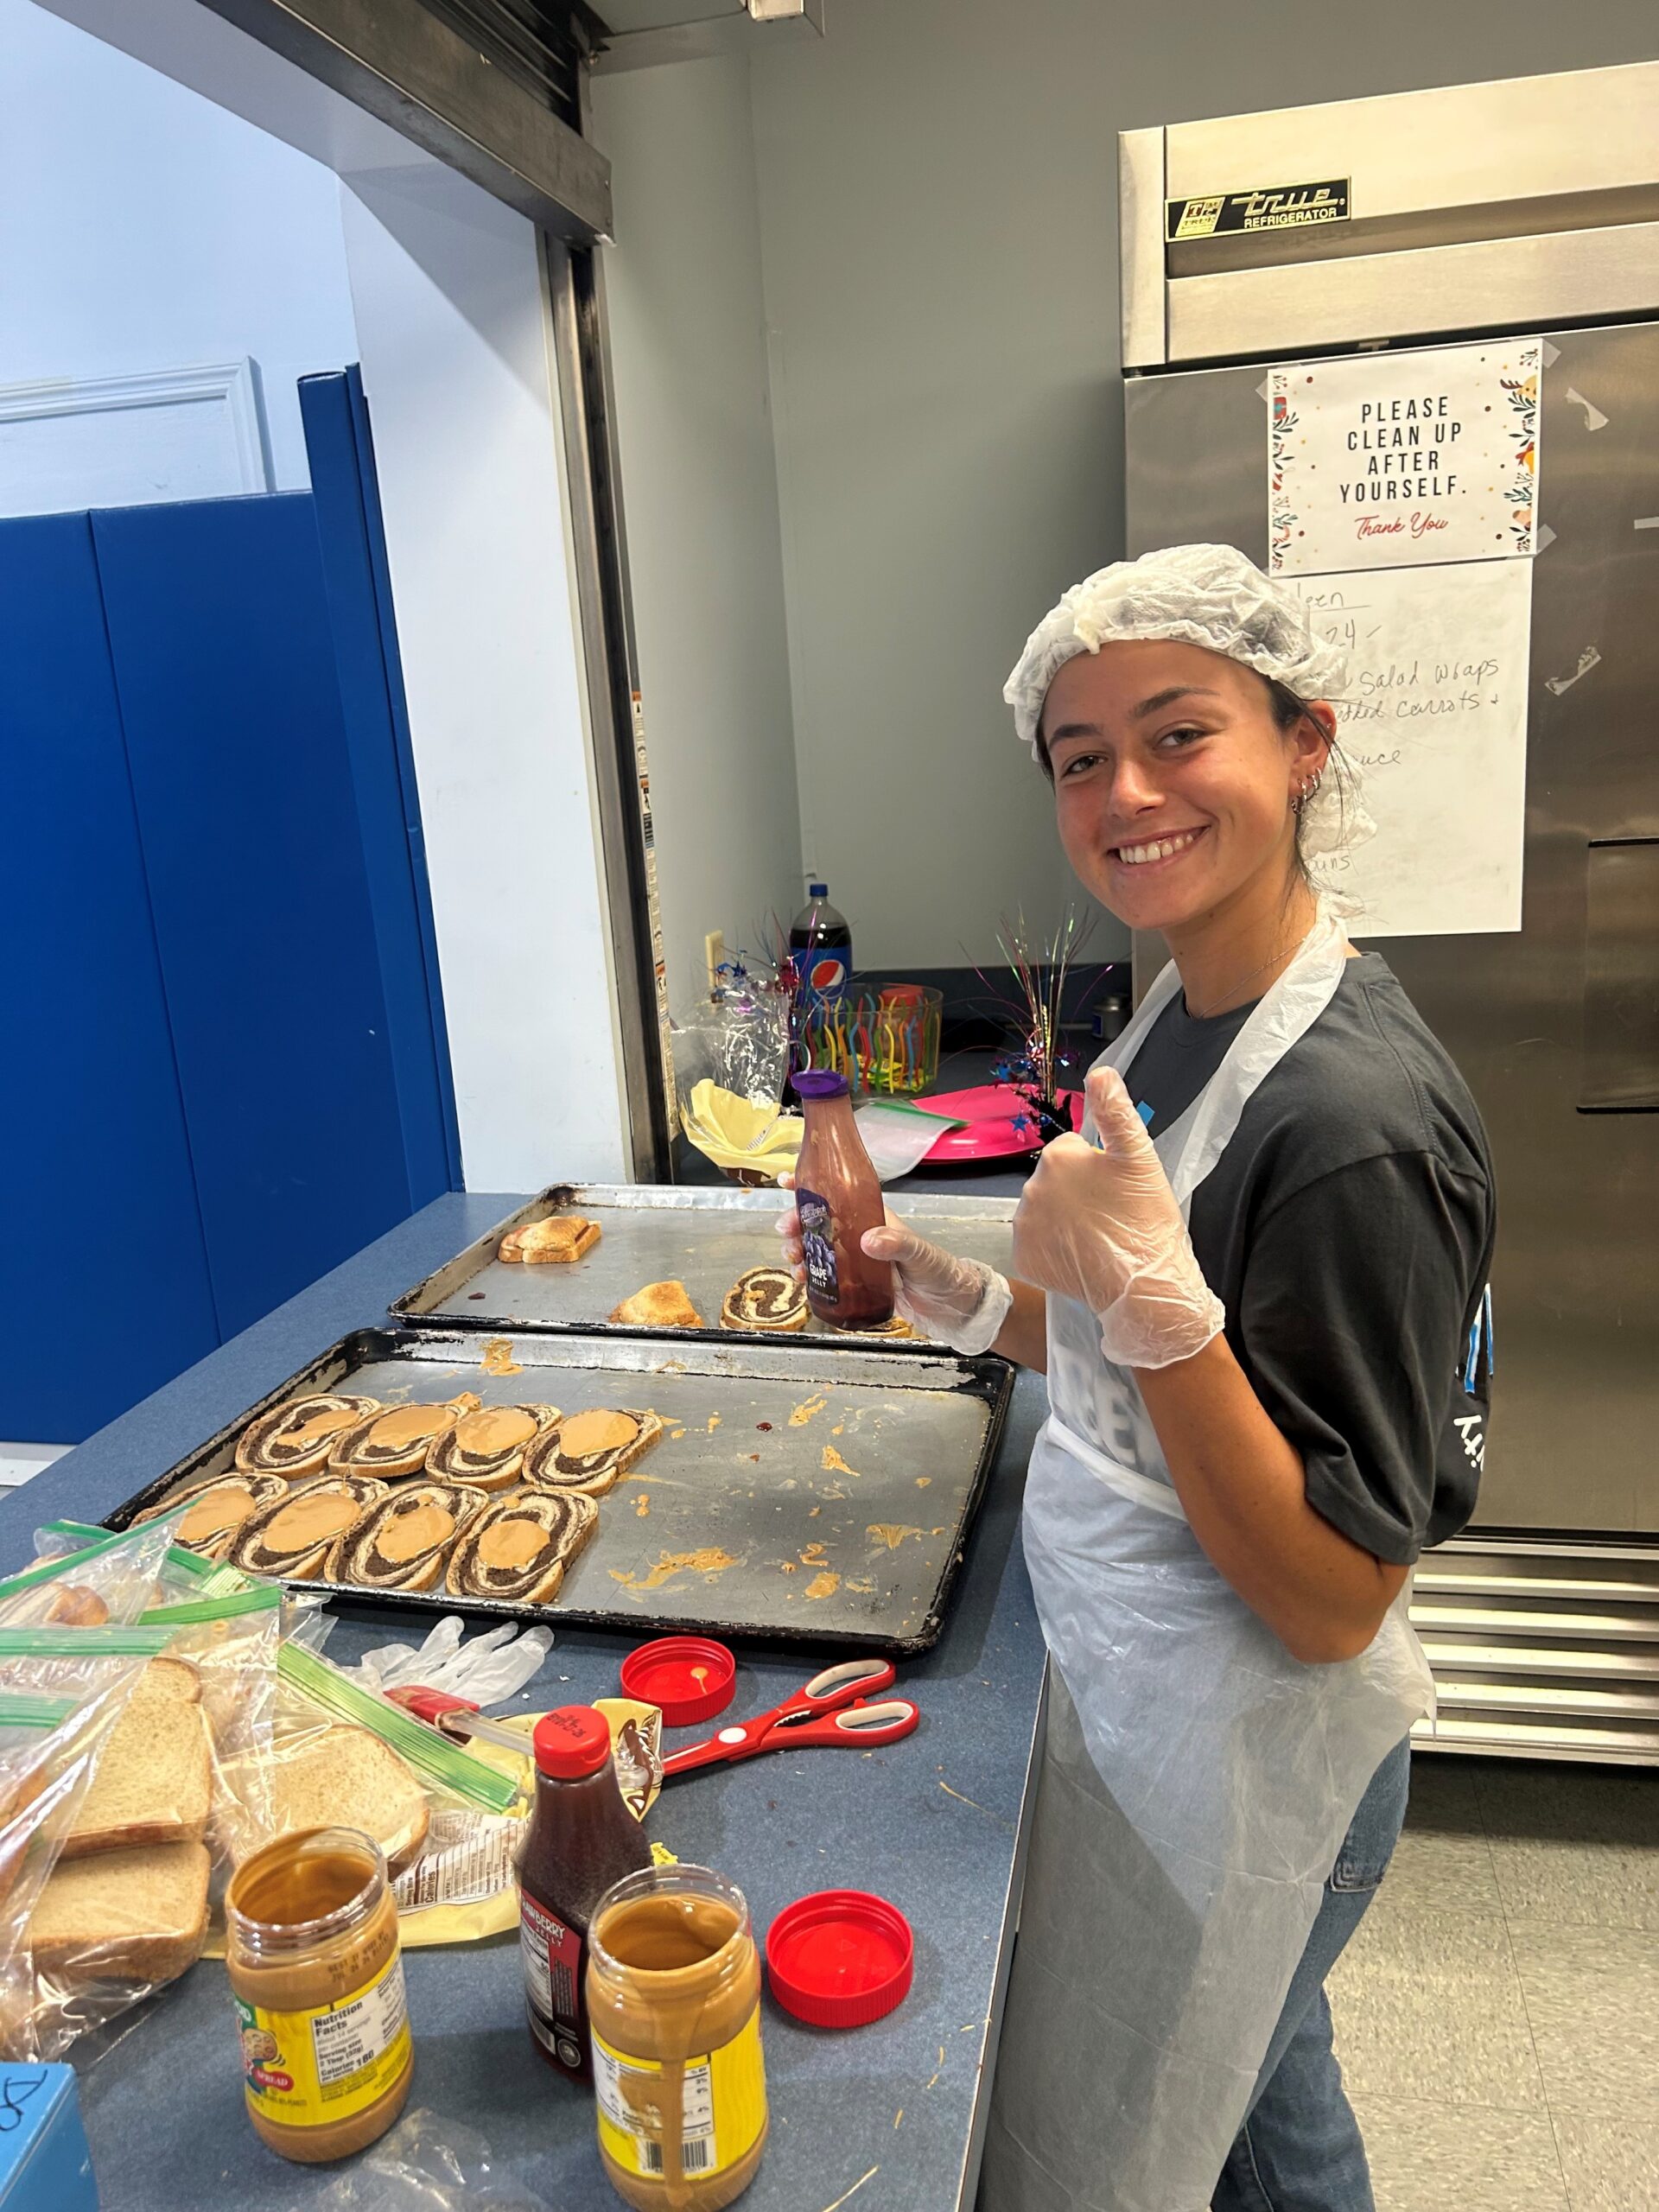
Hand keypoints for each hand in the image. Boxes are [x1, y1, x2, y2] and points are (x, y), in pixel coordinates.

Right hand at [775, 1188, 1011, 1353]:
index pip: (840, 1196)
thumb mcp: (921, 1254)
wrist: (953, 1309)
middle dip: (798, 1223)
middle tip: (786, 1232)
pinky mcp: (855, 1285)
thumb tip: (867, 1239)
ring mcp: (857, 1261)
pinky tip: (801, 1280)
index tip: (787, 1182)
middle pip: (820, 1222)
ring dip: (799, 1249)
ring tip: (792, 1258)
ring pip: (818, 1248)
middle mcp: (862, 1236)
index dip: (812, 1187)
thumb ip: (897, 1244)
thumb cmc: (941, 1273)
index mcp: (875, 1220)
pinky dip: (809, 1275)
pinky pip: (825, 1275)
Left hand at [1011, 1067, 1223, 1368]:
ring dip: (1064, 1219)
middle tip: (1110, 1214)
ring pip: (1044, 1211)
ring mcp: (1024, 1225)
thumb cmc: (1146, 1222)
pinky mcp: (1023, 1257)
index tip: (1116, 1189)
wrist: (1143, 1285)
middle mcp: (1032, 1187)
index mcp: (1058, 1156)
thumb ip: (1116, 1111)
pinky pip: (1035, 1243)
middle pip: (1056, 1181)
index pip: (1073, 1151)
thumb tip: (1101, 1072)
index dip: (1098, 1169)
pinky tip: (1079, 1255)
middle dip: (1078, 1192)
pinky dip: (1052, 1248)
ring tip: (1098, 1236)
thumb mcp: (1140, 1158)